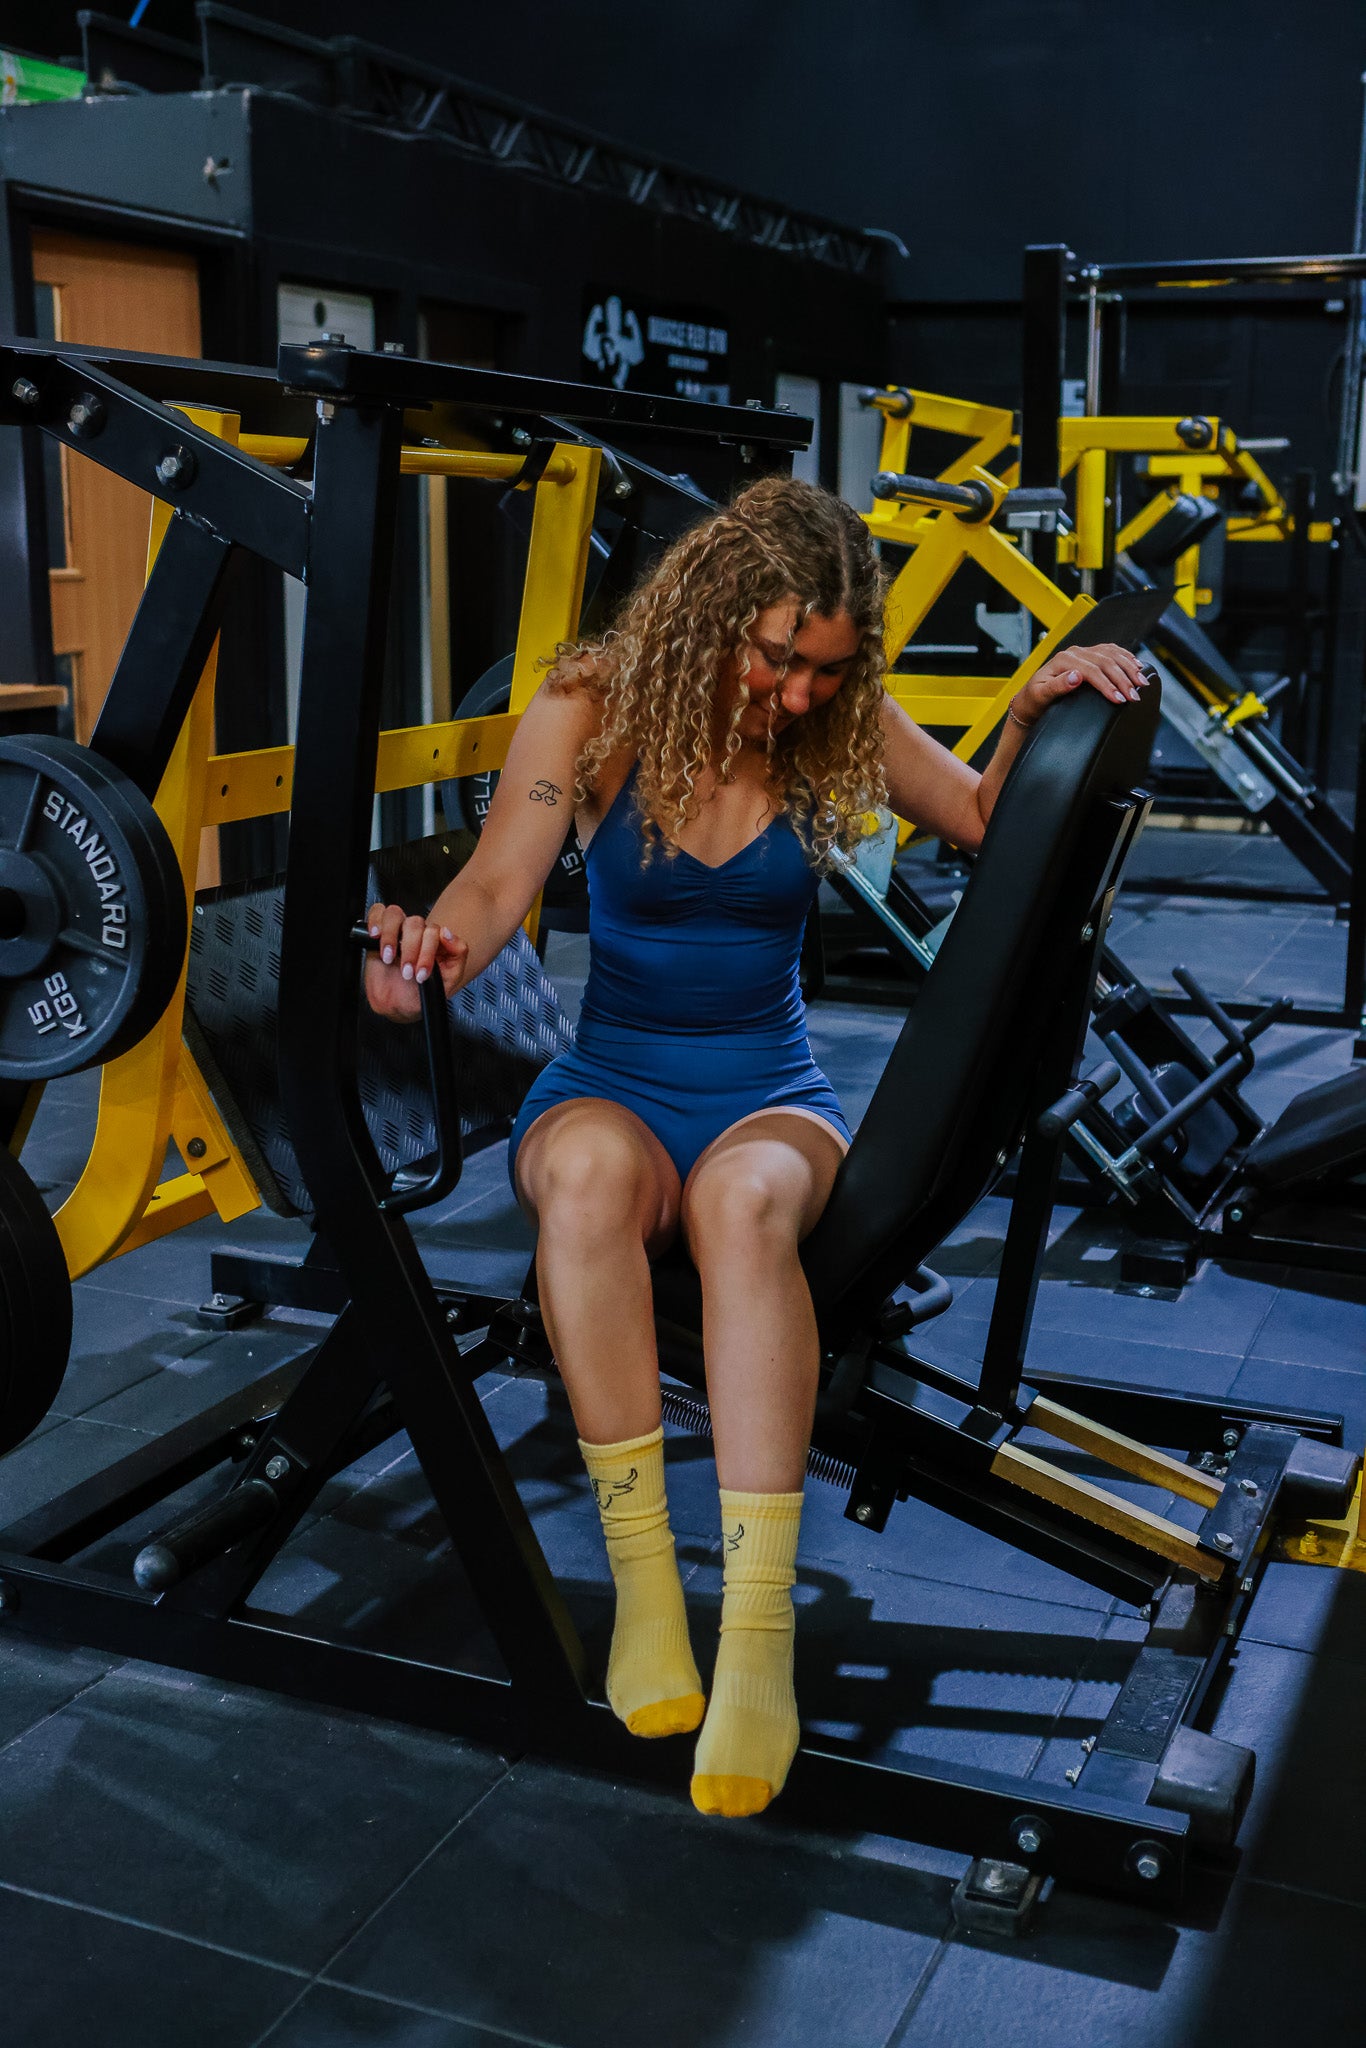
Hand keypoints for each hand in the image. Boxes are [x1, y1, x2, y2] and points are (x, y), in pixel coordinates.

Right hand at [363, 901, 468, 1021]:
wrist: (396, 1006)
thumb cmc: (421, 993)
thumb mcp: (448, 981)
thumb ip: (458, 955)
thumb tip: (447, 933)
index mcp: (435, 942)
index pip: (435, 931)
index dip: (428, 951)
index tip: (422, 973)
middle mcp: (416, 934)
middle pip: (415, 923)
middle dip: (411, 950)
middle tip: (407, 972)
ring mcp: (397, 931)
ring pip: (395, 914)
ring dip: (391, 935)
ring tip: (389, 958)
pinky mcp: (378, 932)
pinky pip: (377, 912)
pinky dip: (375, 920)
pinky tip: (375, 936)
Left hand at [1011, 642, 1148, 727]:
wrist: (1030, 700)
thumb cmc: (1034, 700)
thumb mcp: (1040, 695)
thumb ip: (1057, 686)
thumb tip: (1075, 676)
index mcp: (1063, 660)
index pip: (1091, 670)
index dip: (1107, 684)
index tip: (1119, 698)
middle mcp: (1074, 653)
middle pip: (1105, 662)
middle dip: (1123, 679)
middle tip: (1135, 695)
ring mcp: (1083, 653)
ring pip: (1112, 654)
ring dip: (1129, 668)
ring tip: (1142, 683)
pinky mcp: (1089, 656)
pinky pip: (1111, 651)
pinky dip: (1126, 658)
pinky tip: (1137, 665)